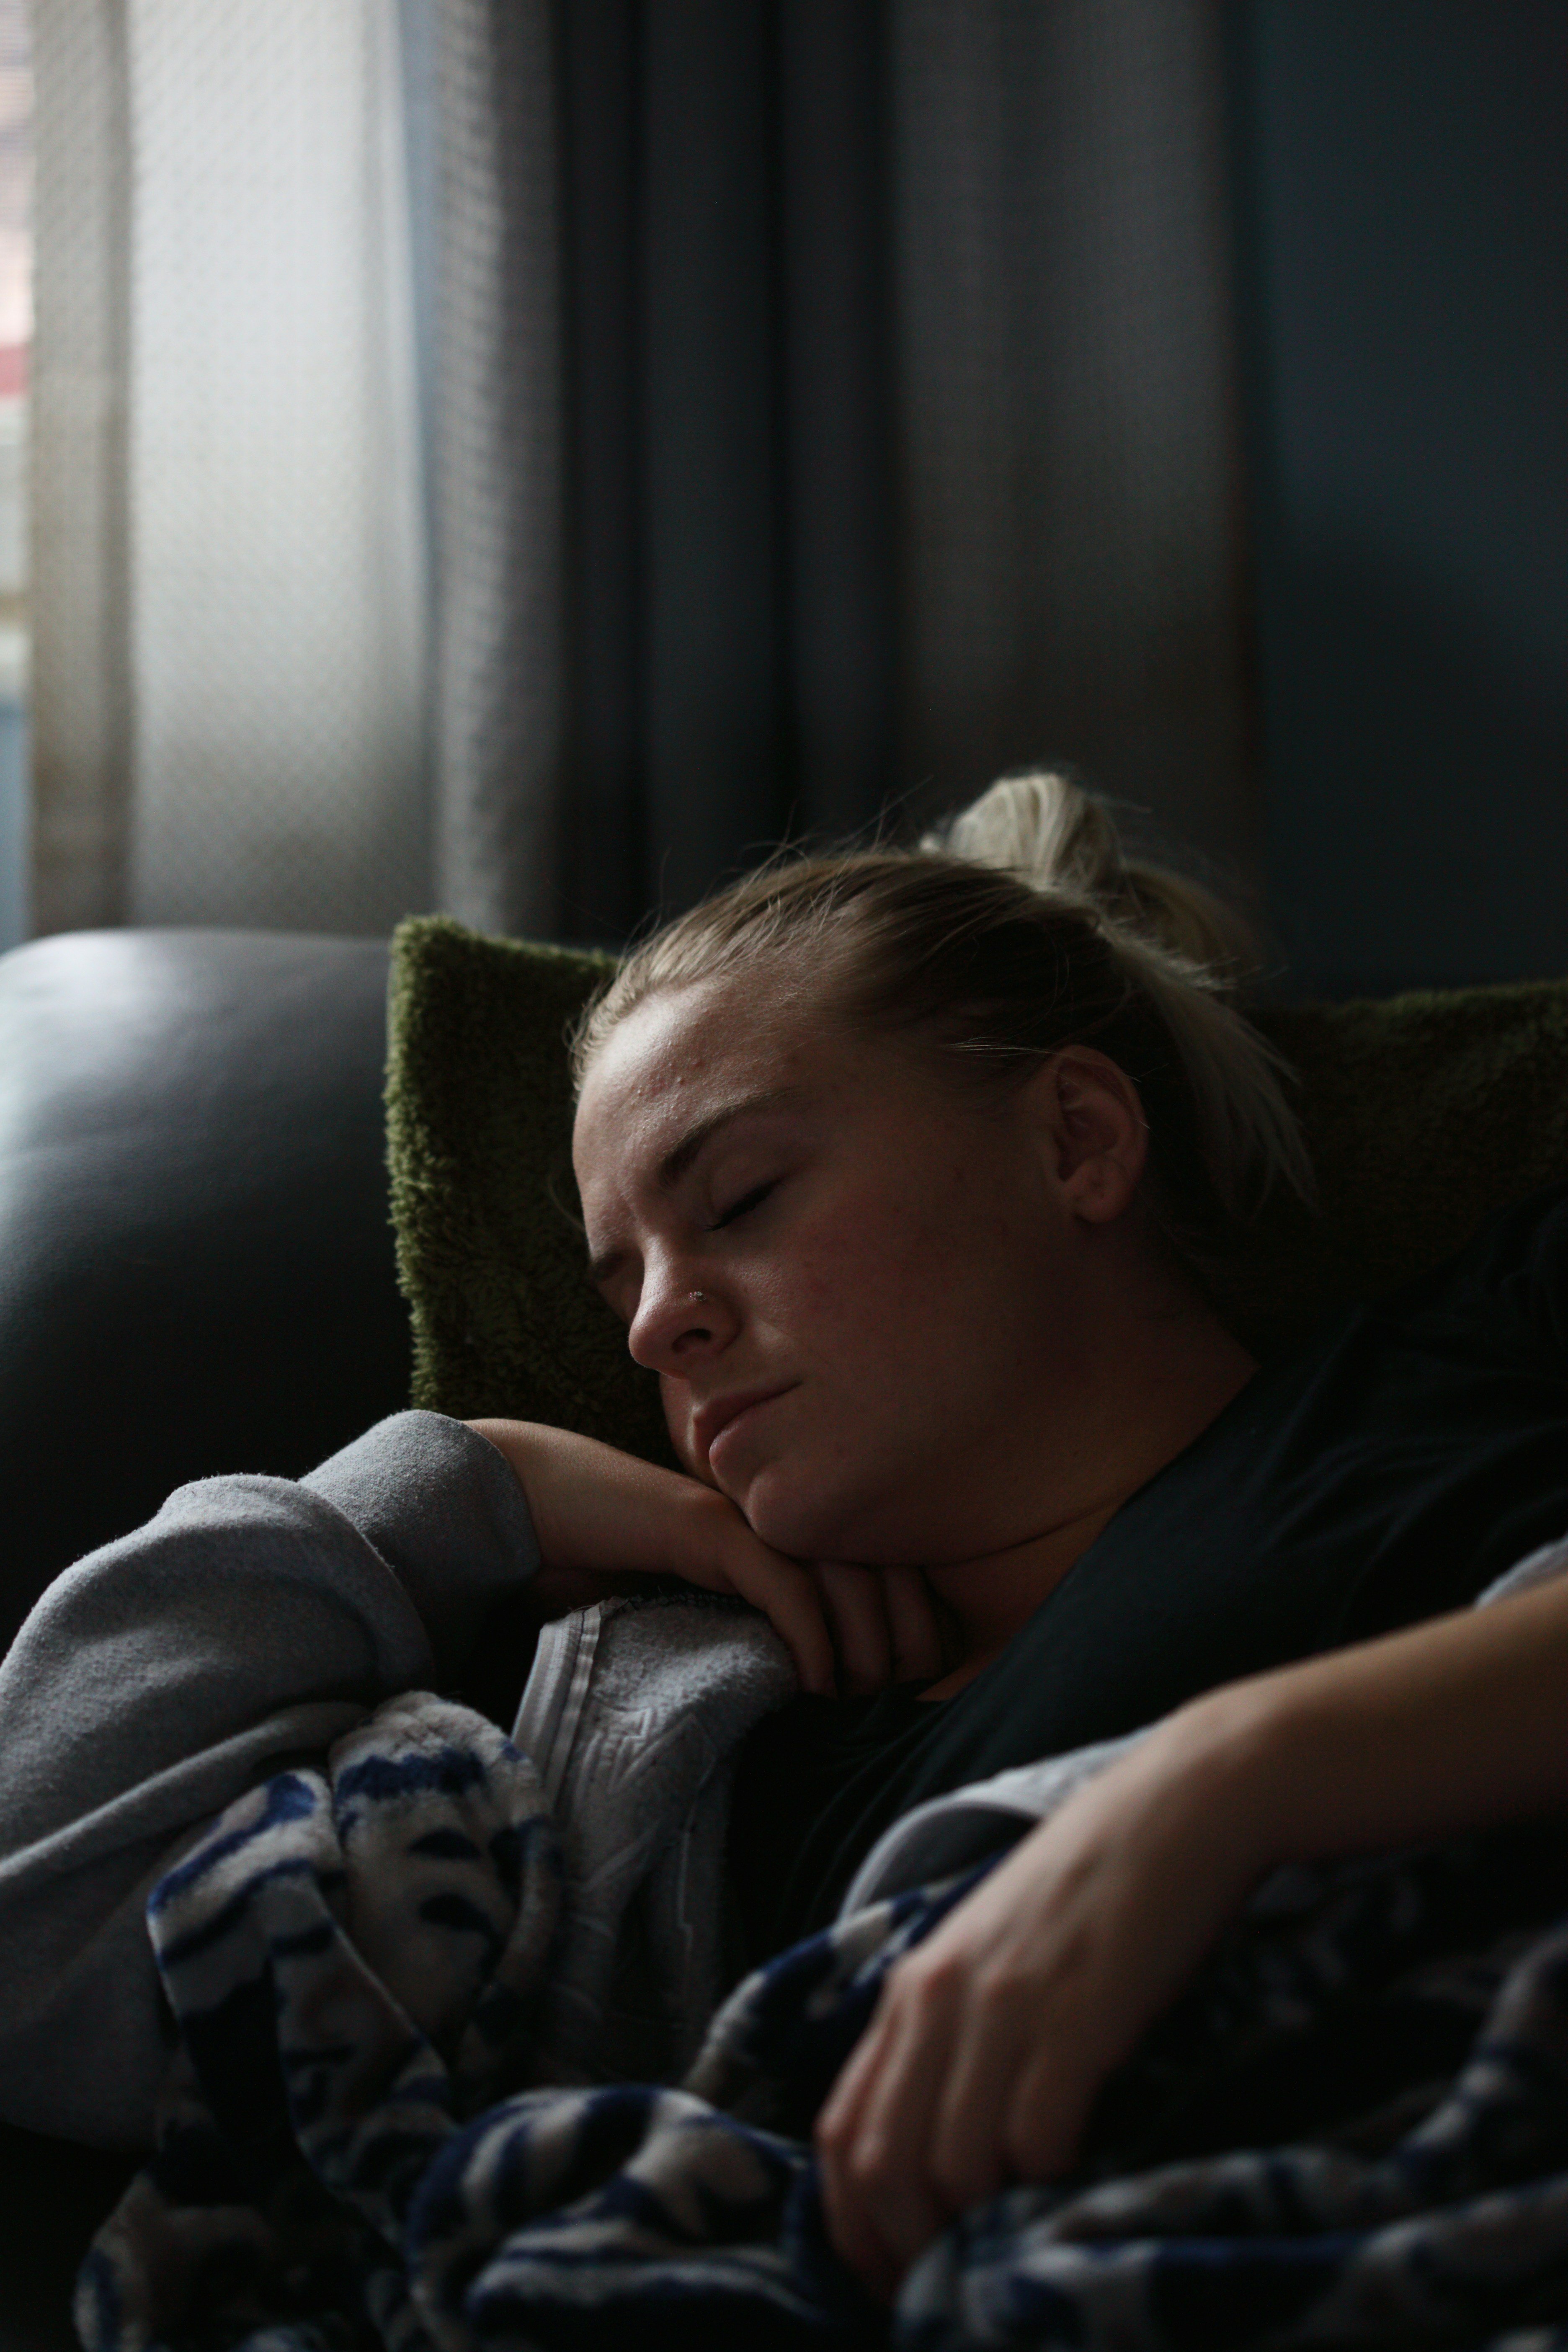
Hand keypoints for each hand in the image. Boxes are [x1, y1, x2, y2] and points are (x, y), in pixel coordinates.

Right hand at [468, 1419, 945, 1696]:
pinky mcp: (706, 1528)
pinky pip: (781, 1582)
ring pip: (846, 1576)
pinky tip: (814, 1683)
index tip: (910, 1689)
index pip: (885, 1570)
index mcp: (785, 1530)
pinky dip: (809, 1635)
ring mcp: (745, 1517)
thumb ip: (745, 1630)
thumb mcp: (694, 1607)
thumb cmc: (607, 1560)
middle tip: (896, 1703)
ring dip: (865, 1646)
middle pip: (885, 1570)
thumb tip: (803, 1697)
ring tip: (856, 1701)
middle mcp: (778, 1516)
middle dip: (908, 1640)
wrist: (532, 1504)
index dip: (915, 1627)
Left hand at [814, 1692, 1274, 2297]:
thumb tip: (936, 2144)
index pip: (840, 2131)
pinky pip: (1034, 2138)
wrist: (1177, 1809)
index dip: (852, 2224)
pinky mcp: (1075, 2018)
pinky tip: (1070, 2186)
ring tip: (1010, 2247)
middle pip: (881, 2164)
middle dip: (904, 2249)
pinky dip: (1043, 2186)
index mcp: (913, 1988)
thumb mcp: (994, 1953)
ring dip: (976, 2228)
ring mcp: (1005, 2007)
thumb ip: (954, 2031)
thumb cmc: (1092, 1890)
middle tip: (943, 2288)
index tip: (886, 2275)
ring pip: (950, 2165)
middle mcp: (940, 1997)